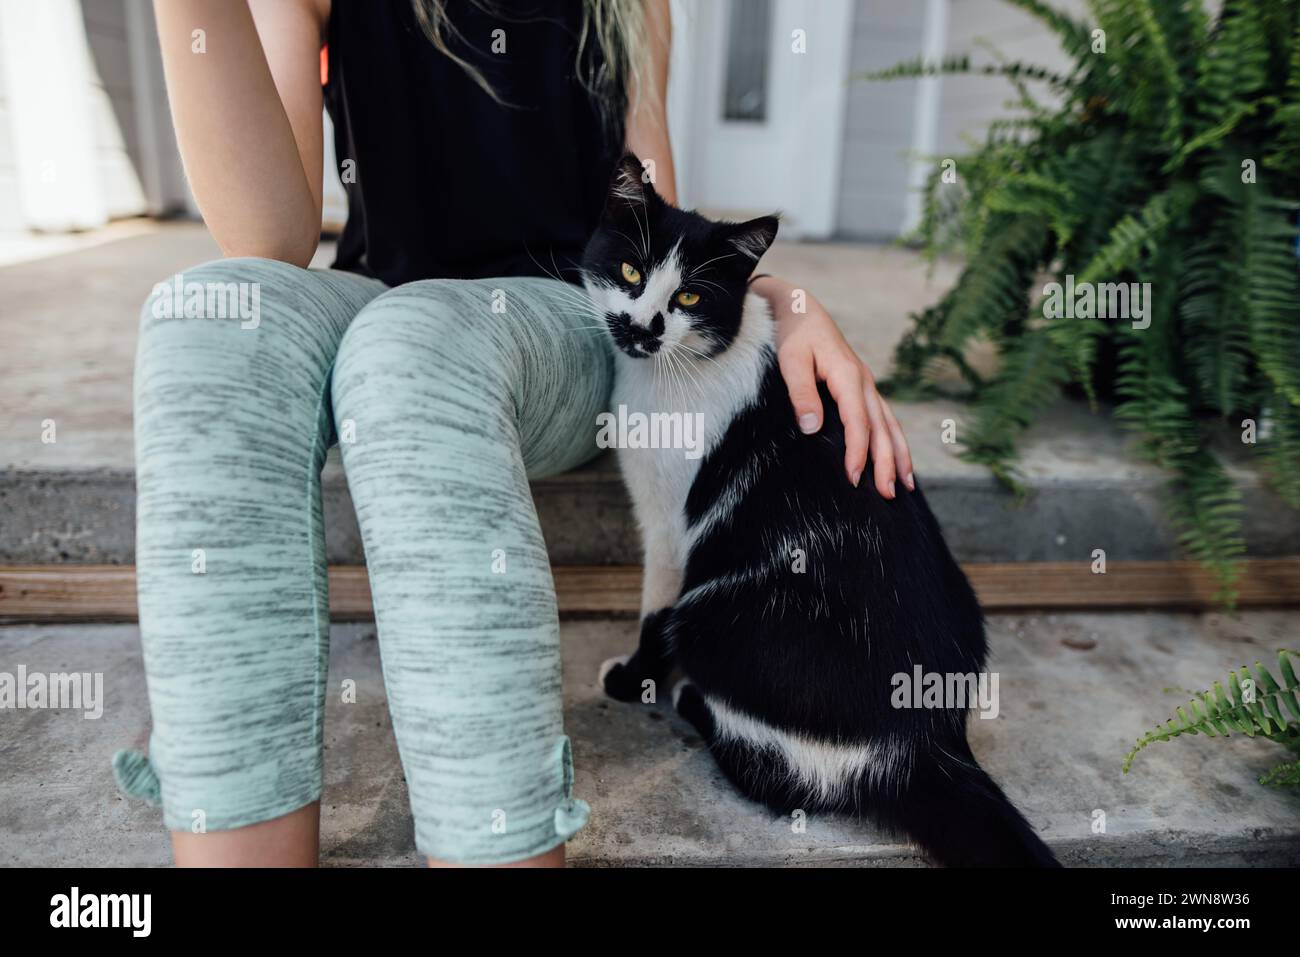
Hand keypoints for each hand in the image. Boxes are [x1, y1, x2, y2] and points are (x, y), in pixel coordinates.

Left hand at [751, 275, 913, 498]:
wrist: (800, 308)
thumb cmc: (792, 333)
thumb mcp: (790, 359)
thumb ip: (801, 392)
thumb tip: (811, 427)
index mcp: (848, 376)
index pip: (858, 421)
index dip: (859, 451)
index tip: (854, 478)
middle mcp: (863, 382)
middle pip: (882, 428)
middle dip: (888, 463)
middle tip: (889, 495)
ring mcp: (866, 384)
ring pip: (889, 424)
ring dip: (900, 455)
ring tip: (907, 485)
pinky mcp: (861, 387)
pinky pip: (884, 417)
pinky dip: (894, 439)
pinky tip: (897, 458)